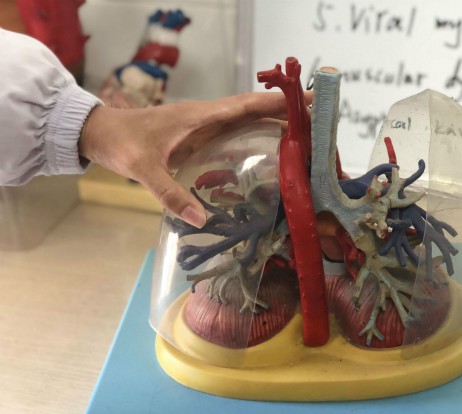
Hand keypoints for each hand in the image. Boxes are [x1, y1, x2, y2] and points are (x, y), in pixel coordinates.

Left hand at [78, 92, 301, 227]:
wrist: (101, 132)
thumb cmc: (122, 143)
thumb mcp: (143, 169)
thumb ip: (169, 193)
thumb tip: (199, 220)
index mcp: (201, 116)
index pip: (247, 106)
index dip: (277, 104)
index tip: (308, 102)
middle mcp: (208, 117)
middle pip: (255, 111)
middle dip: (286, 115)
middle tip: (317, 126)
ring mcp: (205, 125)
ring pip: (248, 120)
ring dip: (275, 124)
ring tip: (304, 139)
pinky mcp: (200, 135)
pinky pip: (236, 131)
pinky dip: (257, 135)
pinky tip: (269, 151)